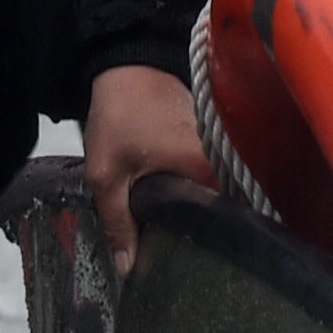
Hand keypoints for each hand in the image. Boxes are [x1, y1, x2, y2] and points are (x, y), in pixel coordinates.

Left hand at [83, 63, 208, 268]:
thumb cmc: (120, 115)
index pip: (226, 217)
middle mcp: (223, 157)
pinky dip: (194, 188)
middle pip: (221, 206)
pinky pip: (208, 173)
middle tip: (181, 256)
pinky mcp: (210, 138)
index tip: (197, 263)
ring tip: (179, 234)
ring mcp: (218, 146)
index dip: (213, 242)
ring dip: (197, 208)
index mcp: (207, 168)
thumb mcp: (106, 174)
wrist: (127, 65)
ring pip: (214, 190)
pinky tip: (176, 203)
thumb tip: (127, 268)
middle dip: (201, 229)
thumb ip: (117, 222)